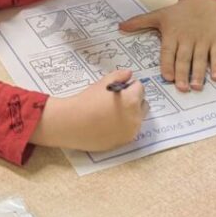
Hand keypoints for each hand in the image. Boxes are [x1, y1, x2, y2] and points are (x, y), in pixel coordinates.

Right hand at [31, 69, 145, 150]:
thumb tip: (129, 74)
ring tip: (113, 112)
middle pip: (143, 104)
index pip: (140, 88)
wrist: (72, 124)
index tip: (120, 87)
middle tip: (118, 99)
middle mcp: (136, 117)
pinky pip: (129, 131)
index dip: (130, 85)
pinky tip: (109, 123)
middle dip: (134, 100)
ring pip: (138, 119)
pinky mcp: (124, 142)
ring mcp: (131, 132)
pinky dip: (124, 126)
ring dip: (131, 114)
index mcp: (132, 100)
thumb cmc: (86, 101)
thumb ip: (118, 76)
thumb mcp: (102, 84)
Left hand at [119, 0, 215, 91]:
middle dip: (183, 73)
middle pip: (184, 58)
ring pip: (200, 58)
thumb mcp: (158, 15)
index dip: (168, 64)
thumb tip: (119, 27)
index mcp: (172, 33)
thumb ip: (139, 22)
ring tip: (196, 87)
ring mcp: (203, 40)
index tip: (167, 77)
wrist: (203, 0)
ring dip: (199, 73)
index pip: (168, 51)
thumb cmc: (178, 12)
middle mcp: (187, 38)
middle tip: (181, 88)